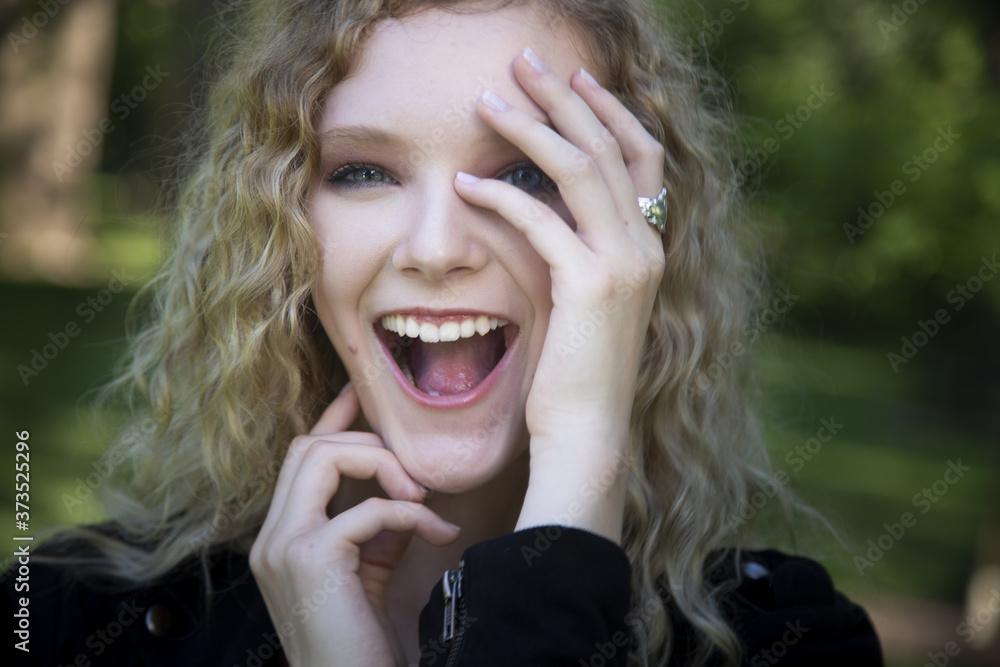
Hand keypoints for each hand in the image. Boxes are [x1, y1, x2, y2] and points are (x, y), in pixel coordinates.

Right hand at [249, 384, 460, 666]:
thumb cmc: (362, 645)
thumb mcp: (370, 574)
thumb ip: (377, 530)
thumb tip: (405, 491)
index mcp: (280, 539)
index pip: (299, 458)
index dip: (333, 419)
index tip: (366, 397)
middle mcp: (271, 539)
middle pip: (307, 447)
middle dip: (366, 443)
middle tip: (413, 473)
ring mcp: (284, 548)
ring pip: (322, 458)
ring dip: (382, 466)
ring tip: (419, 497)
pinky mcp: (312, 559)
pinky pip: (368, 508)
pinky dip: (410, 513)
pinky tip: (440, 532)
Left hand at [453, 48, 665, 541]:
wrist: (587, 436)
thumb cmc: (576, 378)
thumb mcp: (585, 305)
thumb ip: (578, 253)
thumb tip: (540, 209)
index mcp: (649, 246)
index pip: (640, 156)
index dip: (607, 112)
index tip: (572, 79)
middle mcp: (647, 245)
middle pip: (609, 146)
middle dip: (564, 97)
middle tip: (524, 60)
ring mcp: (624, 264)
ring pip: (579, 169)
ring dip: (531, 127)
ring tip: (487, 100)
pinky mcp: (590, 286)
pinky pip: (542, 220)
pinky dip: (501, 196)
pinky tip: (465, 184)